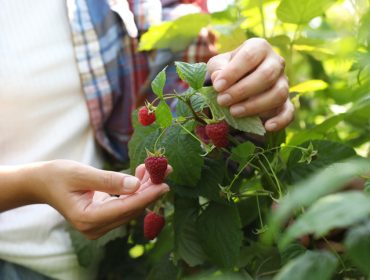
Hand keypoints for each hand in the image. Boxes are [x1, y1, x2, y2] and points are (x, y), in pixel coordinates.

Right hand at [31, 160, 170, 238]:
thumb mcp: (81, 174)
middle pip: (131, 209)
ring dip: (145, 188)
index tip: (164, 184)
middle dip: (150, 189)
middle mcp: (95, 227)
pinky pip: (124, 205)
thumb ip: (109, 180)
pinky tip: (143, 174)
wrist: (43, 183)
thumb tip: (136, 184)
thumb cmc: (58, 176)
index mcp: (87, 219)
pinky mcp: (102, 219)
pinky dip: (135, 190)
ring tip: (156, 168)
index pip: (125, 208)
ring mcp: (99, 225)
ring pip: (130, 207)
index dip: (147, 196)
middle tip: (166, 170)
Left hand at [207, 38, 293, 131]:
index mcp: (259, 48)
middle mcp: (276, 63)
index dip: (233, 72)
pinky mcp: (287, 103)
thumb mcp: (218, 65)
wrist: (238, 84)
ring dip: (255, 106)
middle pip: (267, 75)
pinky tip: (266, 127)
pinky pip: (289, 112)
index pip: (250, 56)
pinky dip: (280, 121)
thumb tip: (218, 78)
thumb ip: (217, 68)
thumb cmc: (228, 71)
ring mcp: (284, 83)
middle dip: (242, 90)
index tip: (217, 86)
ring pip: (278, 94)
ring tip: (233, 112)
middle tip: (222, 101)